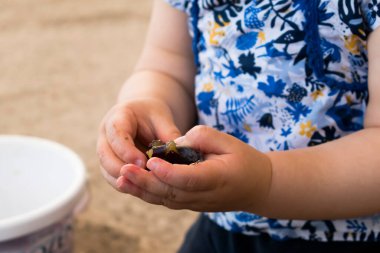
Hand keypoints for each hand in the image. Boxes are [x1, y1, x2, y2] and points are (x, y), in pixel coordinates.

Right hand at [97, 98, 181, 187]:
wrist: (142, 116)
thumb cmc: (153, 116)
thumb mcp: (163, 119)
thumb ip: (168, 134)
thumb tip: (179, 155)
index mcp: (118, 117)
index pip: (116, 134)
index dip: (127, 150)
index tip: (143, 162)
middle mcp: (106, 134)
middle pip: (105, 155)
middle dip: (122, 169)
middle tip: (143, 179)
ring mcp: (104, 150)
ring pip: (106, 170)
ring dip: (124, 180)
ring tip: (144, 187)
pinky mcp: (108, 165)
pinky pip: (112, 178)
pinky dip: (126, 185)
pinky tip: (142, 189)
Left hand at [116, 125, 272, 212]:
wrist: (257, 187)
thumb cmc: (244, 160)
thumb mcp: (228, 141)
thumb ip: (201, 137)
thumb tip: (174, 143)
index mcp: (217, 178)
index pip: (188, 179)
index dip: (168, 171)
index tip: (151, 160)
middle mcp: (203, 196)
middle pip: (170, 193)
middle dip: (145, 182)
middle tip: (124, 170)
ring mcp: (195, 203)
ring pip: (164, 199)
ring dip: (142, 190)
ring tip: (121, 180)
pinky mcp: (189, 203)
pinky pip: (166, 200)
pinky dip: (148, 194)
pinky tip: (133, 186)